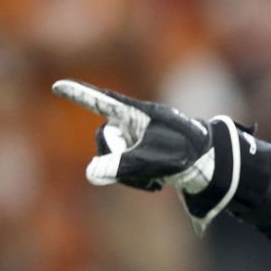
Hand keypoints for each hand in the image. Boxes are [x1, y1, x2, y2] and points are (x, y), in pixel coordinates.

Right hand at [54, 80, 241, 233]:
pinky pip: (122, 167)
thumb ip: (123, 166)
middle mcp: (131, 122)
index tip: (58, 85)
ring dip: (128, 174)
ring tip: (156, 182)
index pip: (101, 101)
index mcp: (136, 113)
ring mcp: (134, 136)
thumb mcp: (155, 160)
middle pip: (104, 138)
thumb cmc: (187, 153)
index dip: (79, 94)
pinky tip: (157, 185)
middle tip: (143, 172)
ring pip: (111, 157)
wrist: (213, 164)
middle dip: (117, 159)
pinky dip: (135, 178)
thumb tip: (90, 174)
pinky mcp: (139, 151)